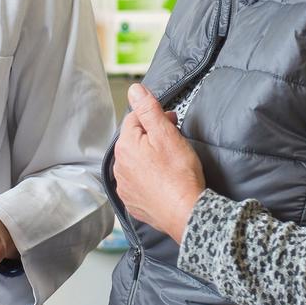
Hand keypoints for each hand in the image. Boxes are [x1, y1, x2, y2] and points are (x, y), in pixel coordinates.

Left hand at [114, 83, 205, 244]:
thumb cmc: (179, 174)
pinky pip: (138, 183)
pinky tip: (164, 180)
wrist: (186, 213)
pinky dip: (149, 178)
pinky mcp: (133, 202)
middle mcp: (119, 167)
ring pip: (136, 162)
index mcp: (125, 146)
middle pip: (134, 141)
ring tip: (170, 162)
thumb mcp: (166, 134)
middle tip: (173, 140)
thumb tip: (134, 90)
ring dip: (149, 157)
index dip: (155, 117)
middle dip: (151, 136)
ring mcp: (125, 187)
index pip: (134, 119)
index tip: (172, 122)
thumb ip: (148, 109)